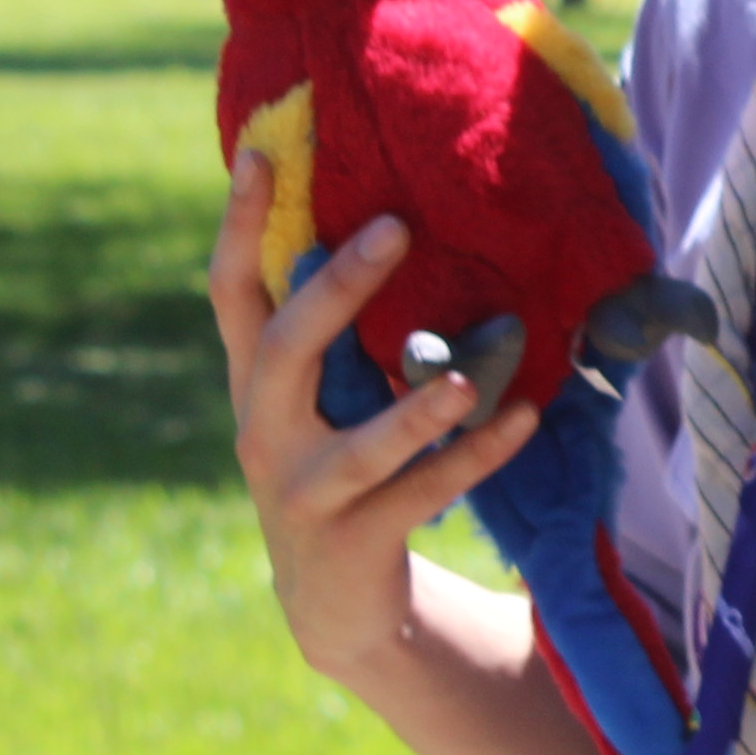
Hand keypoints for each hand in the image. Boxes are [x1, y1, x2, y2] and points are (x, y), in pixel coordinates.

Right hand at [211, 151, 542, 697]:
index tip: (259, 150)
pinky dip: (475, 455)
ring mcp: (306, 491)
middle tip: (395, 228)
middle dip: (337, 289)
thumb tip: (381, 221)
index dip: (240, 224)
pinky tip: (522, 418)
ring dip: (417, 409)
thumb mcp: (319, 400)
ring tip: (466, 378)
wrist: (331, 604)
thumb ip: (334, 334)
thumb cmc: (337, 468)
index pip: (233, 293)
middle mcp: (264, 432)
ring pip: (362, 444)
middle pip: (285, 349)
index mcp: (254, 384)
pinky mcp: (355, 540)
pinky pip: (422, 492)